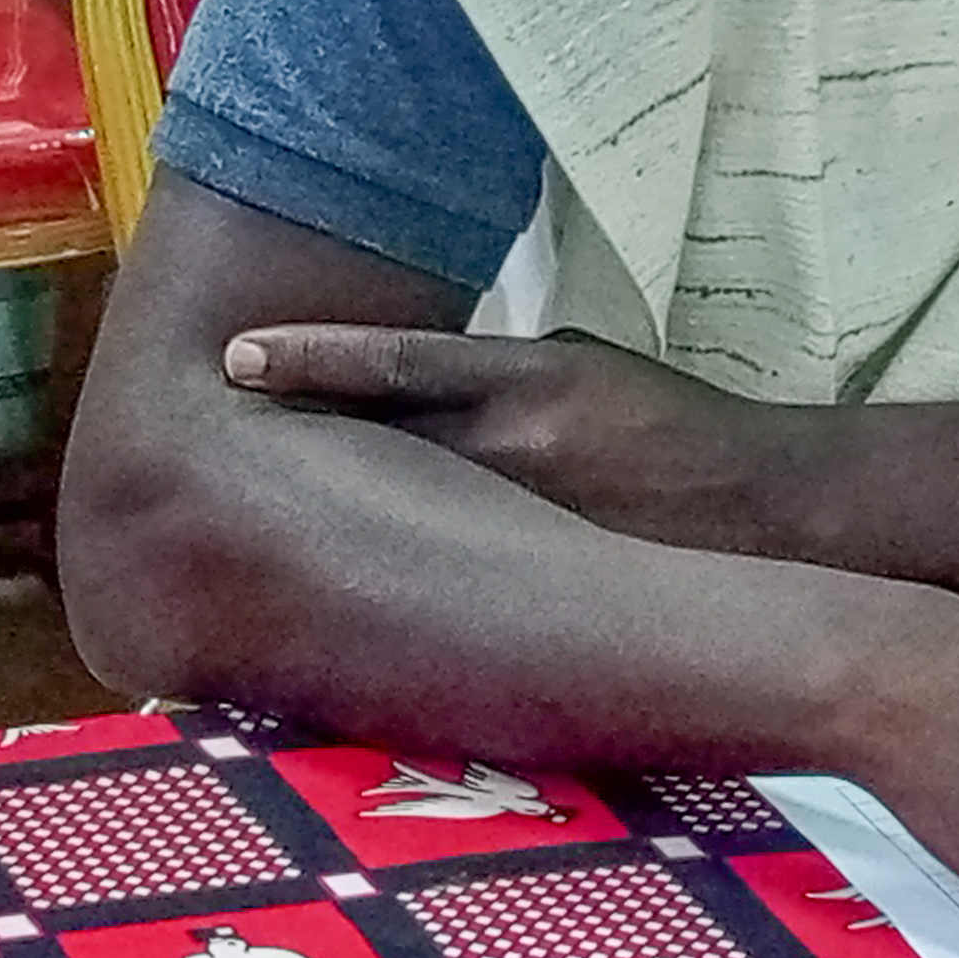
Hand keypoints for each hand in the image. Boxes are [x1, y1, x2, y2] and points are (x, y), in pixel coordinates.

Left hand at [224, 321, 786, 552]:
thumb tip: (406, 379)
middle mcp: (515, 451)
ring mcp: (520, 525)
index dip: (312, 357)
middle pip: (376, 447)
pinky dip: (380, 586)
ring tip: (233, 530)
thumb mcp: (581, 364)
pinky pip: (436, 585)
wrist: (766, 510)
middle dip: (291, 451)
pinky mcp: (529, 589)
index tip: (234, 356)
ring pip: (395, 525)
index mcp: (529, 381)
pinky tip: (324, 602)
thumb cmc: (669, 424)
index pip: (400, 362)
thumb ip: (492, 371)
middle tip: (192, 452)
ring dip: (321, 525)